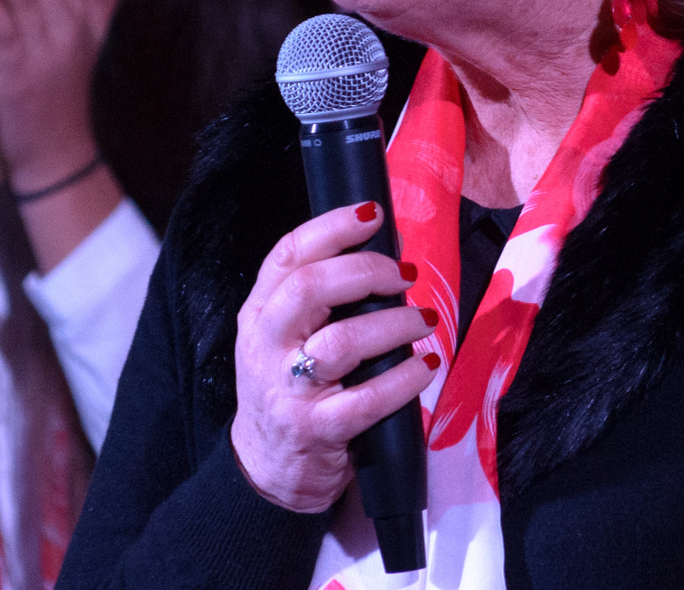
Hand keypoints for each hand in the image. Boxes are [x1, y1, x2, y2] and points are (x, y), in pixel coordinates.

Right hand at [229, 202, 439, 513]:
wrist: (267, 468)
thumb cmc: (288, 389)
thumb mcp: (285, 336)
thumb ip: (322, 297)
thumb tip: (389, 248)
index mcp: (259, 312)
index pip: (287, 255)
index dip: (331, 228)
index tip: (372, 214)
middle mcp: (266, 344)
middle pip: (309, 288)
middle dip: (366, 271)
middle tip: (404, 274)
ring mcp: (288, 389)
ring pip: (342, 341)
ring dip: (393, 324)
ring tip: (423, 321)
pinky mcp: (316, 429)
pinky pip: (367, 399)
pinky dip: (404, 379)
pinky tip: (424, 366)